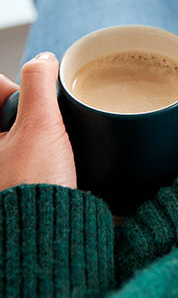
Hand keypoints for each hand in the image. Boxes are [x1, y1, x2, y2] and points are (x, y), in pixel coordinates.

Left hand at [0, 53, 75, 190]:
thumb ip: (40, 84)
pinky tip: (53, 169)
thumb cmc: (34, 189)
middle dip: (34, 114)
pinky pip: (28, 158)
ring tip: (53, 152)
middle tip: (48, 130)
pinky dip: (41, 157)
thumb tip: (44, 60)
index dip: (20, 89)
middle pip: (10, 113)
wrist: (45, 238)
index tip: (38, 101)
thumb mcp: (40, 125)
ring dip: (39, 136)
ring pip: (20, 135)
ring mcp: (4, 170)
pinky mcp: (14, 187)